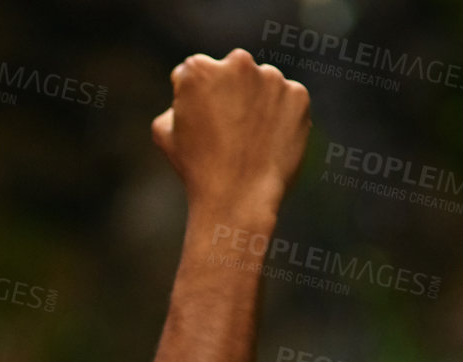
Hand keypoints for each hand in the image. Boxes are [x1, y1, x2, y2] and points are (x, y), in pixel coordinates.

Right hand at [151, 48, 309, 220]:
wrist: (238, 198)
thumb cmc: (196, 168)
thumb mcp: (164, 134)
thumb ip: (176, 103)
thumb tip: (192, 98)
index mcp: (198, 70)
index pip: (193, 73)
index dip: (192, 99)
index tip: (198, 122)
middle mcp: (237, 63)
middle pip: (231, 72)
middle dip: (227, 93)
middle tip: (225, 131)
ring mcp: (272, 77)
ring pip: (260, 85)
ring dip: (255, 104)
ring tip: (247, 142)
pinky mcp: (298, 94)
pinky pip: (285, 101)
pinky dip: (278, 116)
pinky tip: (266, 142)